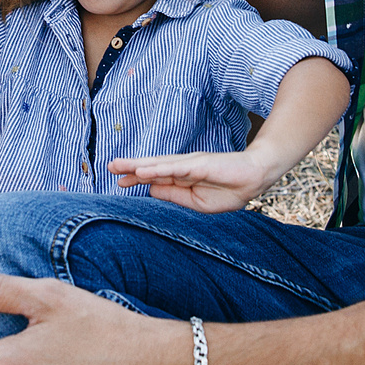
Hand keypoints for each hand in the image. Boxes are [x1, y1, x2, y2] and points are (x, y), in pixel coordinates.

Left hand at [108, 149, 277, 211]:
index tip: (118, 181)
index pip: (154, 176)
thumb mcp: (196, 201)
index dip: (136, 177)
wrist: (255, 178)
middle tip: (110, 166)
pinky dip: (158, 169)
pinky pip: (175, 168)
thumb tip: (150, 189)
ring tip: (119, 166)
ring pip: (159, 165)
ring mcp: (190, 164)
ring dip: (139, 165)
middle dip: (130, 167)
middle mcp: (183, 168)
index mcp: (182, 178)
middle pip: (152, 167)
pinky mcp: (200, 164)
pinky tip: (143, 171)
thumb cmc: (228, 191)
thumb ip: (173, 194)